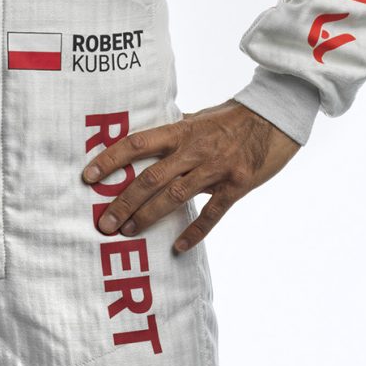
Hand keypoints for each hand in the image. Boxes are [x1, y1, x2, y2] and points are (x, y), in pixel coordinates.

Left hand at [81, 101, 298, 253]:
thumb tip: (147, 140)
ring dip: (148, 216)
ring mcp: (217, 168)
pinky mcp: (237, 184)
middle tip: (104, 222)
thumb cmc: (234, 118)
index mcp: (182, 130)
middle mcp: (195, 149)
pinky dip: (195, 232)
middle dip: (124, 202)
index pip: (137, 144)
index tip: (88, 177)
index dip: (110, 159)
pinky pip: (213, 213)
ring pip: (174, 196)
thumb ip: (175, 130)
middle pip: (151, 177)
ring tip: (128, 232)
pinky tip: (178, 247)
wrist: (277, 117)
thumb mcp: (200, 118)